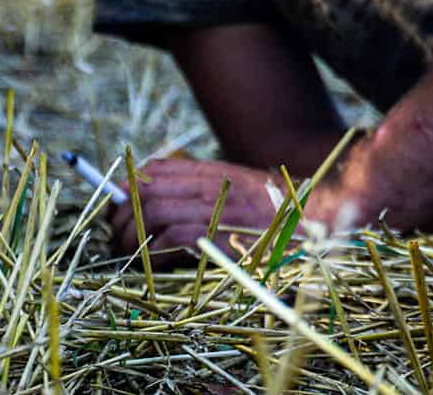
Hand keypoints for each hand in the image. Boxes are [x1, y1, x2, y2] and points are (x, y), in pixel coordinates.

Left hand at [106, 157, 351, 266]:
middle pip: (144, 190)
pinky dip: (152, 250)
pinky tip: (150, 262)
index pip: (156, 169)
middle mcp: (210, 184)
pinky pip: (170, 236)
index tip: (118, 206)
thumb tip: (166, 198)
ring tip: (125, 253)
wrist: (317, 220)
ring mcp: (214, 208)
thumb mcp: (243, 190)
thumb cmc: (281, 213)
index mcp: (214, 172)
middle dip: (120, 215)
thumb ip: (210, 190)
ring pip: (151, 211)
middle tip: (115, 238)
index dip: (128, 187)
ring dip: (129, 235)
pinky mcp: (218, 234)